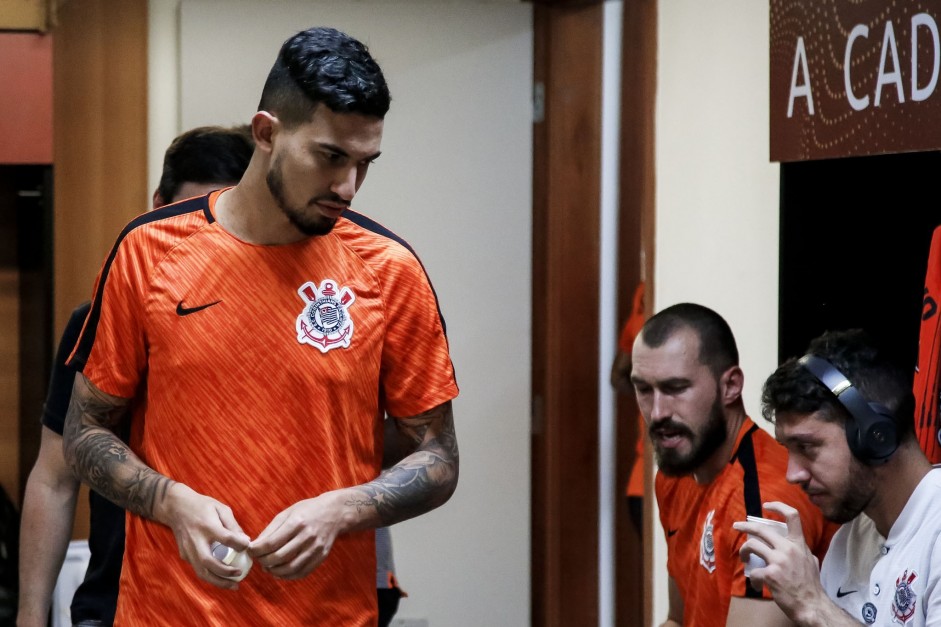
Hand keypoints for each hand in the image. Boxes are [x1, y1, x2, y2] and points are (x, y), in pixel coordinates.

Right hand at [160, 483, 250, 588]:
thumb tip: (245, 541)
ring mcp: (188, 549)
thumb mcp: (221, 508)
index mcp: (207, 525)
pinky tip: (222, 578)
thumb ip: (233, 525)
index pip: (225, 538)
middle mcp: (196, 540)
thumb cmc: (202, 506)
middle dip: (225, 572)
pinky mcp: (184, 555)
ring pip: (201, 571)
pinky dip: (211, 576)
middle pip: (208, 562)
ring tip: (233, 585)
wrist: (176, 507)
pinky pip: (198, 569)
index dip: (239, 544)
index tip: (248, 547)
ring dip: (218, 581)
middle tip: (239, 574)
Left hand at [249, 491, 347, 579]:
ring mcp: (316, 548)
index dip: (257, 550)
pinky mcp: (321, 556)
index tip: (250, 551)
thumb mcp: (288, 513)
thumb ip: (271, 529)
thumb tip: (255, 546)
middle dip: (263, 561)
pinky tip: (280, 572)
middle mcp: (307, 536)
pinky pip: (302, 572)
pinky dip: (288, 576)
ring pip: (290, 568)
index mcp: (296, 522)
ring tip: (268, 567)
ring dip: (274, 571)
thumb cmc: (308, 510)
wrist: (335, 512)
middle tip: (258, 559)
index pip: (271, 543)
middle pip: (279, 557)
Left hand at [732, 502, 825, 621]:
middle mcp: (788, 548)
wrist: (812, 605)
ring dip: (744, 551)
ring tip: (743, 557)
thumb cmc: (811, 585)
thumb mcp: (811, 561)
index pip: (792, 516)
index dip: (778, 506)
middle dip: (745, 525)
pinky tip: (758, 585)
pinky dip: (754, 579)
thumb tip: (796, 546)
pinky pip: (754, 572)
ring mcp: (778, 560)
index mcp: (799, 544)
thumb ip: (801, 551)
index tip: (766, 506)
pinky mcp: (770, 574)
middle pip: (761, 529)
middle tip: (736, 525)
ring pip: (751, 545)